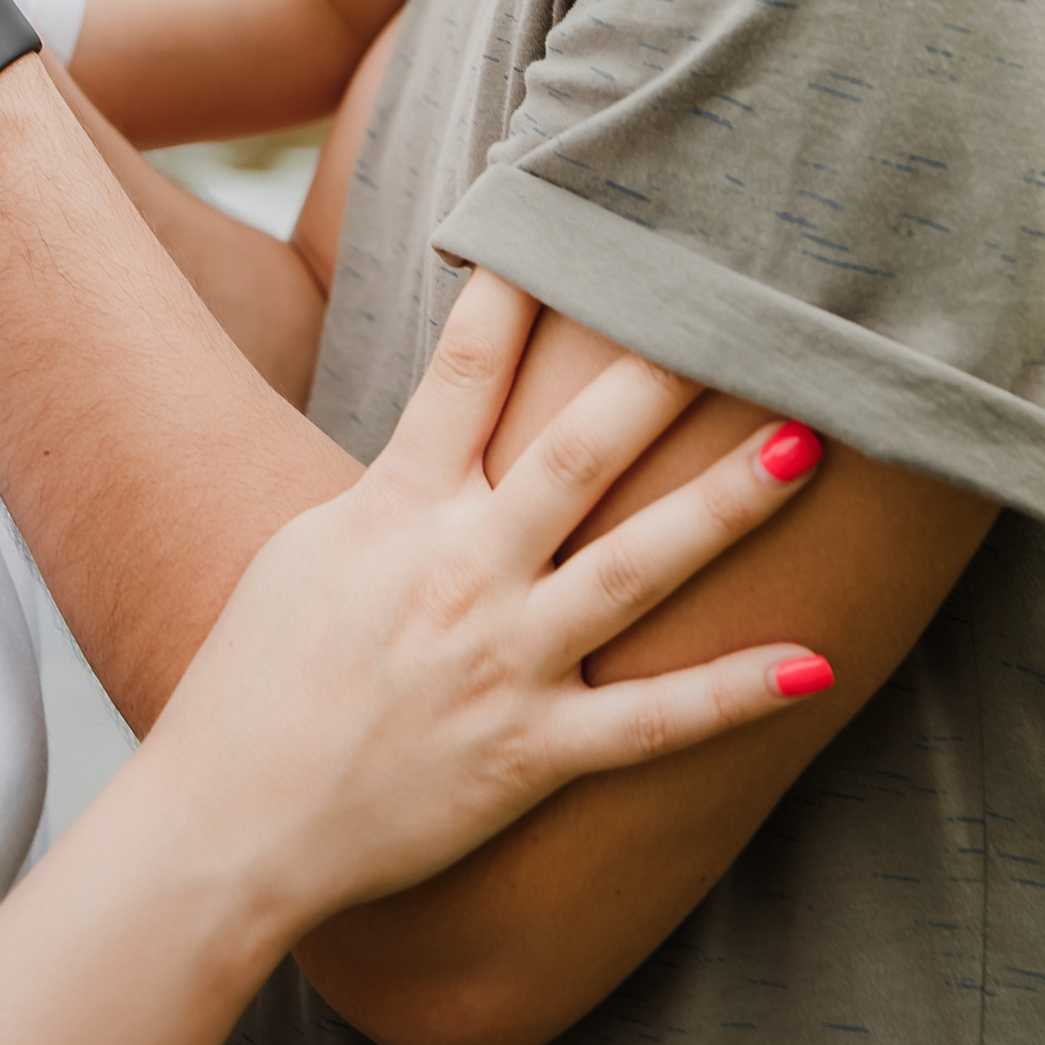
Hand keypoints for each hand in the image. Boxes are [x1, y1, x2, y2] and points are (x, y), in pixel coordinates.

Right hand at [143, 269, 828, 933]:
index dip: (520, 289)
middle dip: (659, 379)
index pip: (466, 370)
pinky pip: (654, 724)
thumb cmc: (255, 678)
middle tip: (738, 314)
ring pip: (637, 570)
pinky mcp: (530, 756)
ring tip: (805, 446)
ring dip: (726, 506)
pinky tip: (817, 662)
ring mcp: (504, 664)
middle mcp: (460, 573)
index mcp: (396, 509)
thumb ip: (392, 491)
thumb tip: (449, 439)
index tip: (575, 221)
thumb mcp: (308, 549)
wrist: (227, 823)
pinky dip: (737, 694)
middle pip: (576, 451)